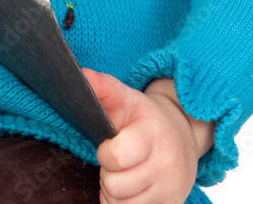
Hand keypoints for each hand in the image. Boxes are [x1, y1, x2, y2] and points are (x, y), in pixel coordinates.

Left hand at [83, 68, 204, 203]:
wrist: (183, 138)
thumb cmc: (146, 118)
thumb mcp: (127, 98)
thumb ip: (104, 87)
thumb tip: (83, 74)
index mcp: (151, 135)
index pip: (117, 156)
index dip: (105, 153)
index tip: (107, 145)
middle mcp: (164, 165)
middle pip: (115, 185)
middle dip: (107, 173)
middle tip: (115, 160)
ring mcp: (169, 189)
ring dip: (114, 191)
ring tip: (121, 173)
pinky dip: (124, 203)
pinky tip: (129, 188)